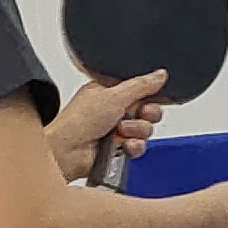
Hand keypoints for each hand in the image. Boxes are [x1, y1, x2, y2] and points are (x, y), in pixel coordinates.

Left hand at [52, 69, 169, 184]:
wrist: (67, 152)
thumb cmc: (77, 122)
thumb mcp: (114, 95)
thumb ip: (141, 85)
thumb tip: (160, 75)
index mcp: (109, 92)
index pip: (140, 90)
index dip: (149, 94)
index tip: (151, 97)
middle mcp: (113, 111)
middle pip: (148, 110)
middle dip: (145, 114)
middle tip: (135, 114)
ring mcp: (116, 131)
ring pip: (146, 129)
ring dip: (136, 130)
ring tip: (120, 131)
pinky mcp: (119, 149)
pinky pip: (140, 146)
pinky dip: (134, 146)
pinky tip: (124, 145)